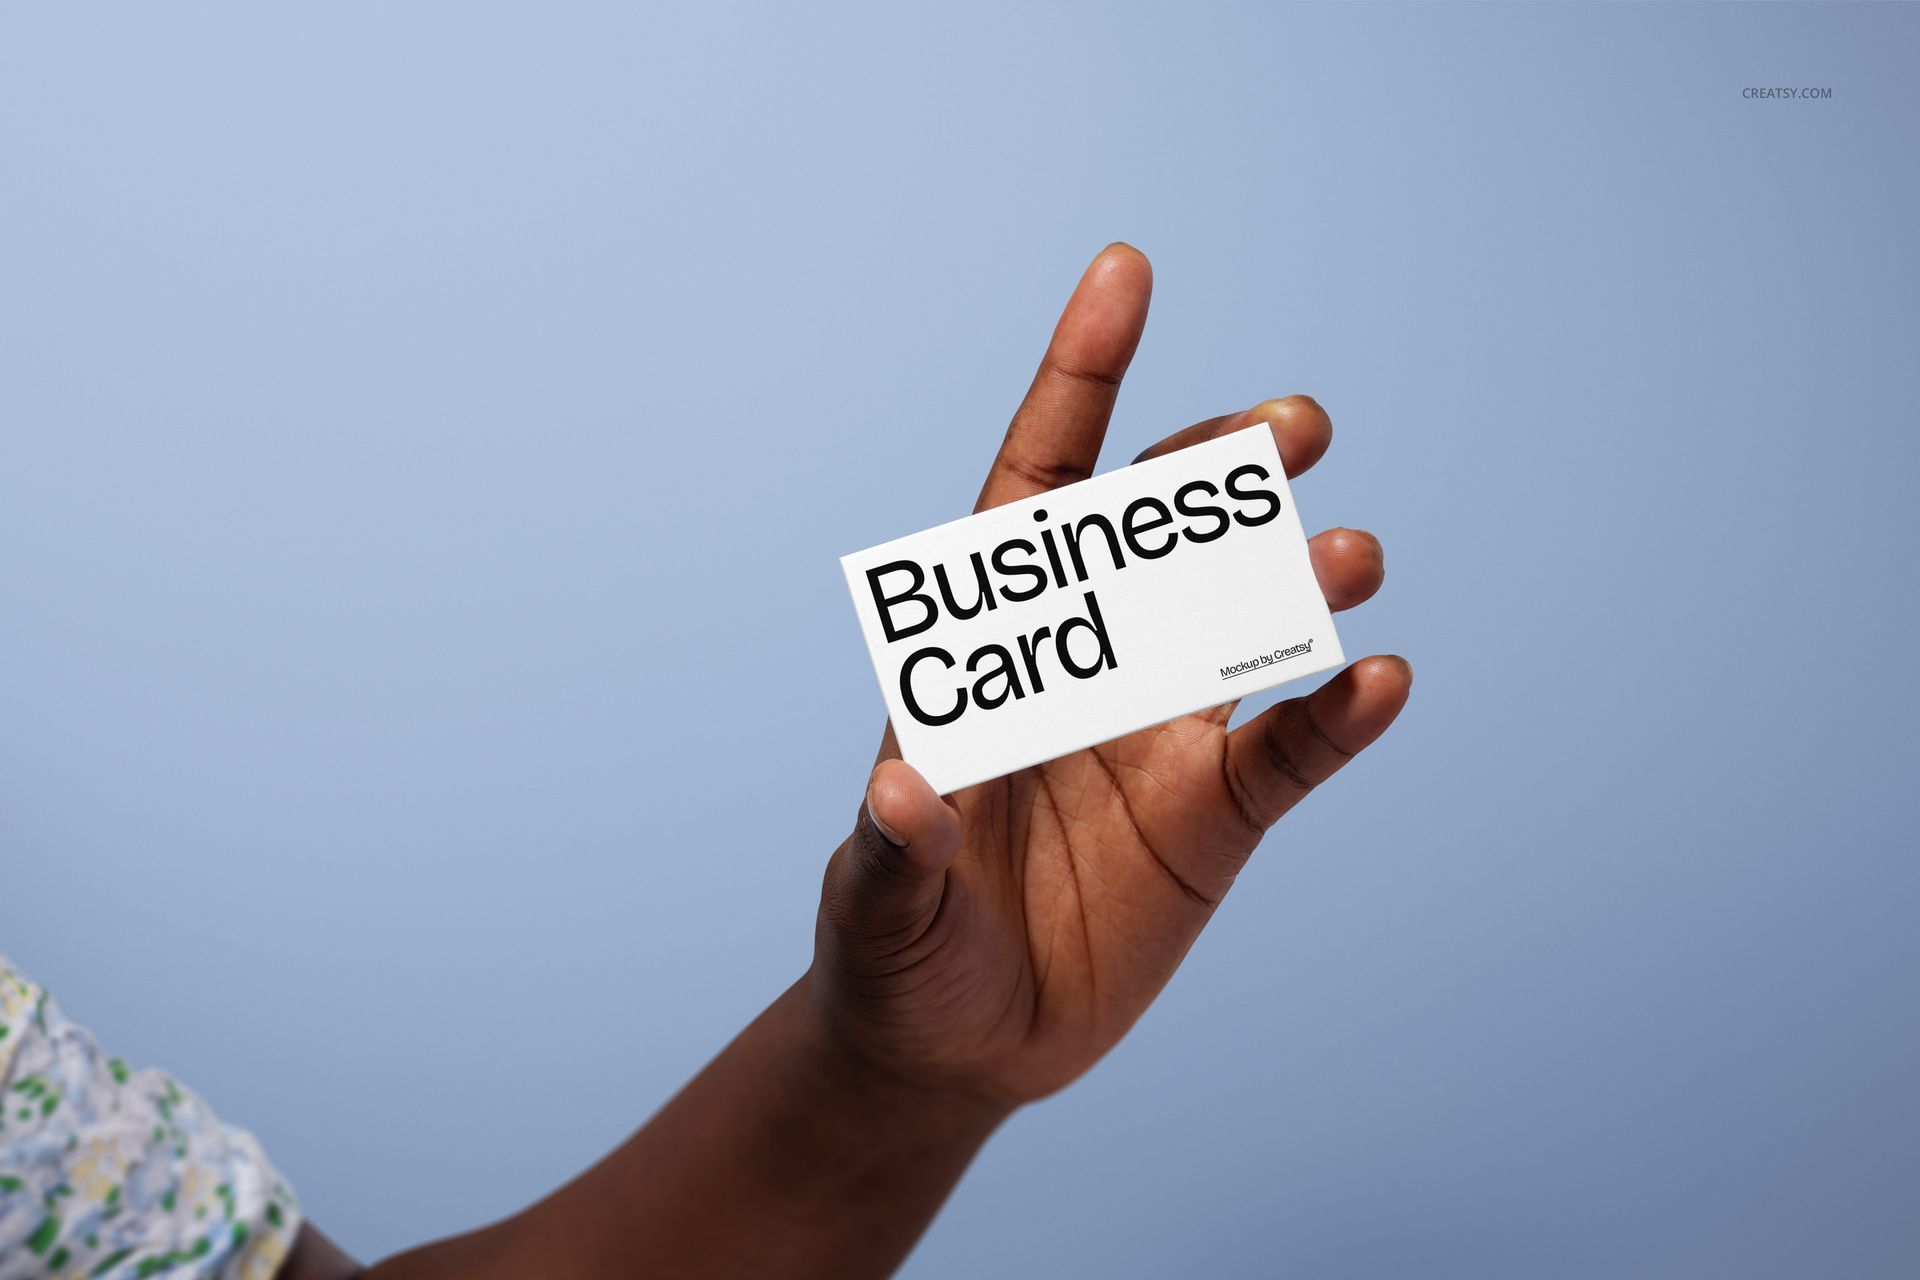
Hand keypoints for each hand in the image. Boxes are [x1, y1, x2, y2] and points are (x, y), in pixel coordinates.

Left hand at [811, 244, 1411, 1107]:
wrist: (956, 1042)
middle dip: (1216, 473)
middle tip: (1291, 428)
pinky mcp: (1214, 821)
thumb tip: (903, 788)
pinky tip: (1379, 680)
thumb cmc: (896, 952)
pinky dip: (1334, 719)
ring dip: (1295, 580)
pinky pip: (1288, 754)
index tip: (1125, 272)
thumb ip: (896, 850)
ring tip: (1353, 554)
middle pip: (1158, 538)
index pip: (1037, 494)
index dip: (1079, 383)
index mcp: (992, 656)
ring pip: (1241, 626)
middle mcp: (1085, 672)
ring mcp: (1158, 740)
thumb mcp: (881, 905)